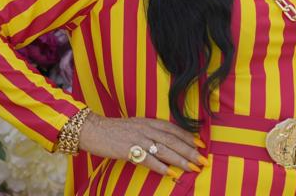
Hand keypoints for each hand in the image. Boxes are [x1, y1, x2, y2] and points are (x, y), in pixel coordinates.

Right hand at [78, 113, 206, 178]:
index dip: (189, 137)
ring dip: (180, 160)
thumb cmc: (114, 130)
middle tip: (203, 160)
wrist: (92, 129)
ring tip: (193, 168)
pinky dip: (160, 166)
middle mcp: (147, 128)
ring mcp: (138, 138)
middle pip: (173, 140)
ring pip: (164, 149)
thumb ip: (150, 132)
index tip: (201, 145)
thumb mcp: (135, 126)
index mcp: (149, 122)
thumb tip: (164, 143)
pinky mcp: (128, 149)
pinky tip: (170, 173)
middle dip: (190, 151)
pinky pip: (147, 159)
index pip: (174, 129)